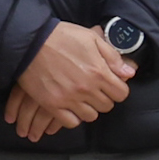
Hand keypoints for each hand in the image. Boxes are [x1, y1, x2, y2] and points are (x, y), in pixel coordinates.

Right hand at [3, 20, 133, 140]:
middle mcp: (86, 89)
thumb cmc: (61, 37)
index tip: (110, 85)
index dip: (117, 89)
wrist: (30, 43)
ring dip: (88, 108)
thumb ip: (112, 57)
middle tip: (94, 89)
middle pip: (106, 106)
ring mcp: (69, 99)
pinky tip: (69, 106)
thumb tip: (129, 72)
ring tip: (81, 98)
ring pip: (90, 116)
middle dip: (103, 98)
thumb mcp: (91, 38)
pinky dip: (72, 117)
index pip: (121, 93)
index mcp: (99, 72)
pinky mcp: (52, 105)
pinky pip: (70, 122)